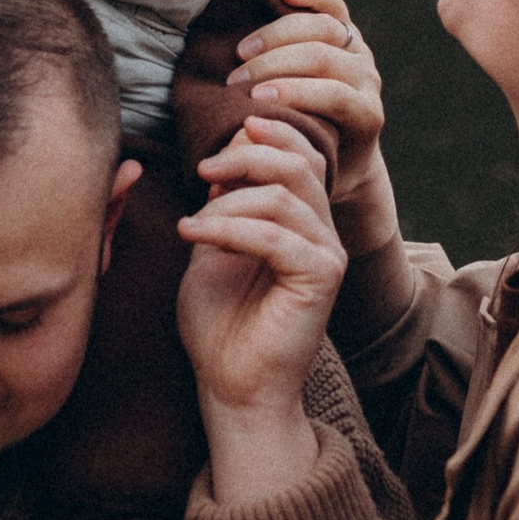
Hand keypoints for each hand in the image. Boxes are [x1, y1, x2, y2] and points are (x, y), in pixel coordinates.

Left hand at [178, 111, 345, 499]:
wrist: (231, 385)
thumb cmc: (219, 323)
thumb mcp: (212, 247)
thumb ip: (222, 204)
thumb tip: (225, 154)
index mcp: (302, 221)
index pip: (303, 155)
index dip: (269, 133)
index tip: (217, 143)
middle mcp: (322, 233)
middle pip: (299, 165)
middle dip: (246, 156)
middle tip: (202, 170)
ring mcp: (327, 254)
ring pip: (284, 196)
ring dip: (226, 204)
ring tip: (192, 226)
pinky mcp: (321, 279)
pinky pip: (276, 236)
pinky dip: (228, 229)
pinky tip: (191, 235)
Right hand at [234, 0, 394, 245]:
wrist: (345, 155)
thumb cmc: (315, 167)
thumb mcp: (307, 171)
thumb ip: (286, 156)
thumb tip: (244, 144)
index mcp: (367, 117)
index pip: (336, 96)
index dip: (297, 94)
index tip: (255, 101)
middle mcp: (369, 80)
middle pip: (325, 58)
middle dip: (276, 66)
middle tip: (235, 80)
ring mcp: (359, 53)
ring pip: (325, 27)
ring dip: (277, 36)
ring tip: (243, 52)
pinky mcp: (347, 32)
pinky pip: (333, 4)